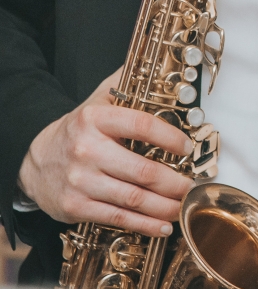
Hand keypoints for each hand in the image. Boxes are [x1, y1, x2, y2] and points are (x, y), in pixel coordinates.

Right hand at [17, 68, 193, 237]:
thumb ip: (127, 84)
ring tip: (183, 206)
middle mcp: (87, 150)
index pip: (142, 125)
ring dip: (164, 206)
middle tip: (191, 185)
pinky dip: (144, 224)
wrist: (35, 159)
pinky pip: (117, 218)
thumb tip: (158, 63)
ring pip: (132, 198)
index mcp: (96, 119)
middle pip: (141, 170)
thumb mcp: (99, 101)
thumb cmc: (79, 130)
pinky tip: (162, 225)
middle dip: (174, 182)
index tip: (187, 147)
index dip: (170, 137)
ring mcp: (81, 181)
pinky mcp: (76, 206)